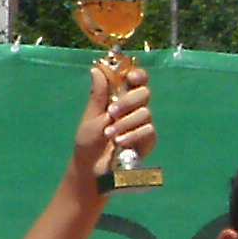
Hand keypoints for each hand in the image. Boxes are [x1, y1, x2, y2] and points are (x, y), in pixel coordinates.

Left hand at [84, 57, 155, 184]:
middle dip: (127, 101)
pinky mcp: (148, 140)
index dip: (137, 74)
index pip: (136, 79)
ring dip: (126, 122)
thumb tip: (96, 68)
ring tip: (109, 134)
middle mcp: (135, 108)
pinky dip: (133, 135)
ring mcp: (143, 124)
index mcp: (120, 98)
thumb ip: (98, 94)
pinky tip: (120, 143)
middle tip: (111, 112)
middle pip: (144, 92)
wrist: (91, 170)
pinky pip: (148, 130)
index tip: (130, 77)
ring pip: (145, 112)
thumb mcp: (91, 116)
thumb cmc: (89, 142)